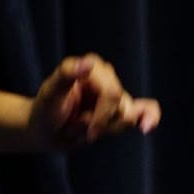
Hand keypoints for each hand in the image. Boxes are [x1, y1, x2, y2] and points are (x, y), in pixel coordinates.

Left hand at [28, 53, 160, 151]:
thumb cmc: (45, 109)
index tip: (83, 129)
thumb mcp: (51, 92)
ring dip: (104, 130)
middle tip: (76, 128)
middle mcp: (106, 76)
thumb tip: (89, 63)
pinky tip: (147, 126)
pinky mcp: (119, 109)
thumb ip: (66, 74)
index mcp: (92, 65)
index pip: (111, 94)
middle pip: (121, 107)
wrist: (44, 130)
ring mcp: (114, 93)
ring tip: (83, 127)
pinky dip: (150, 116)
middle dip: (100, 124)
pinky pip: (145, 109)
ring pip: (127, 117)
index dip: (101, 117)